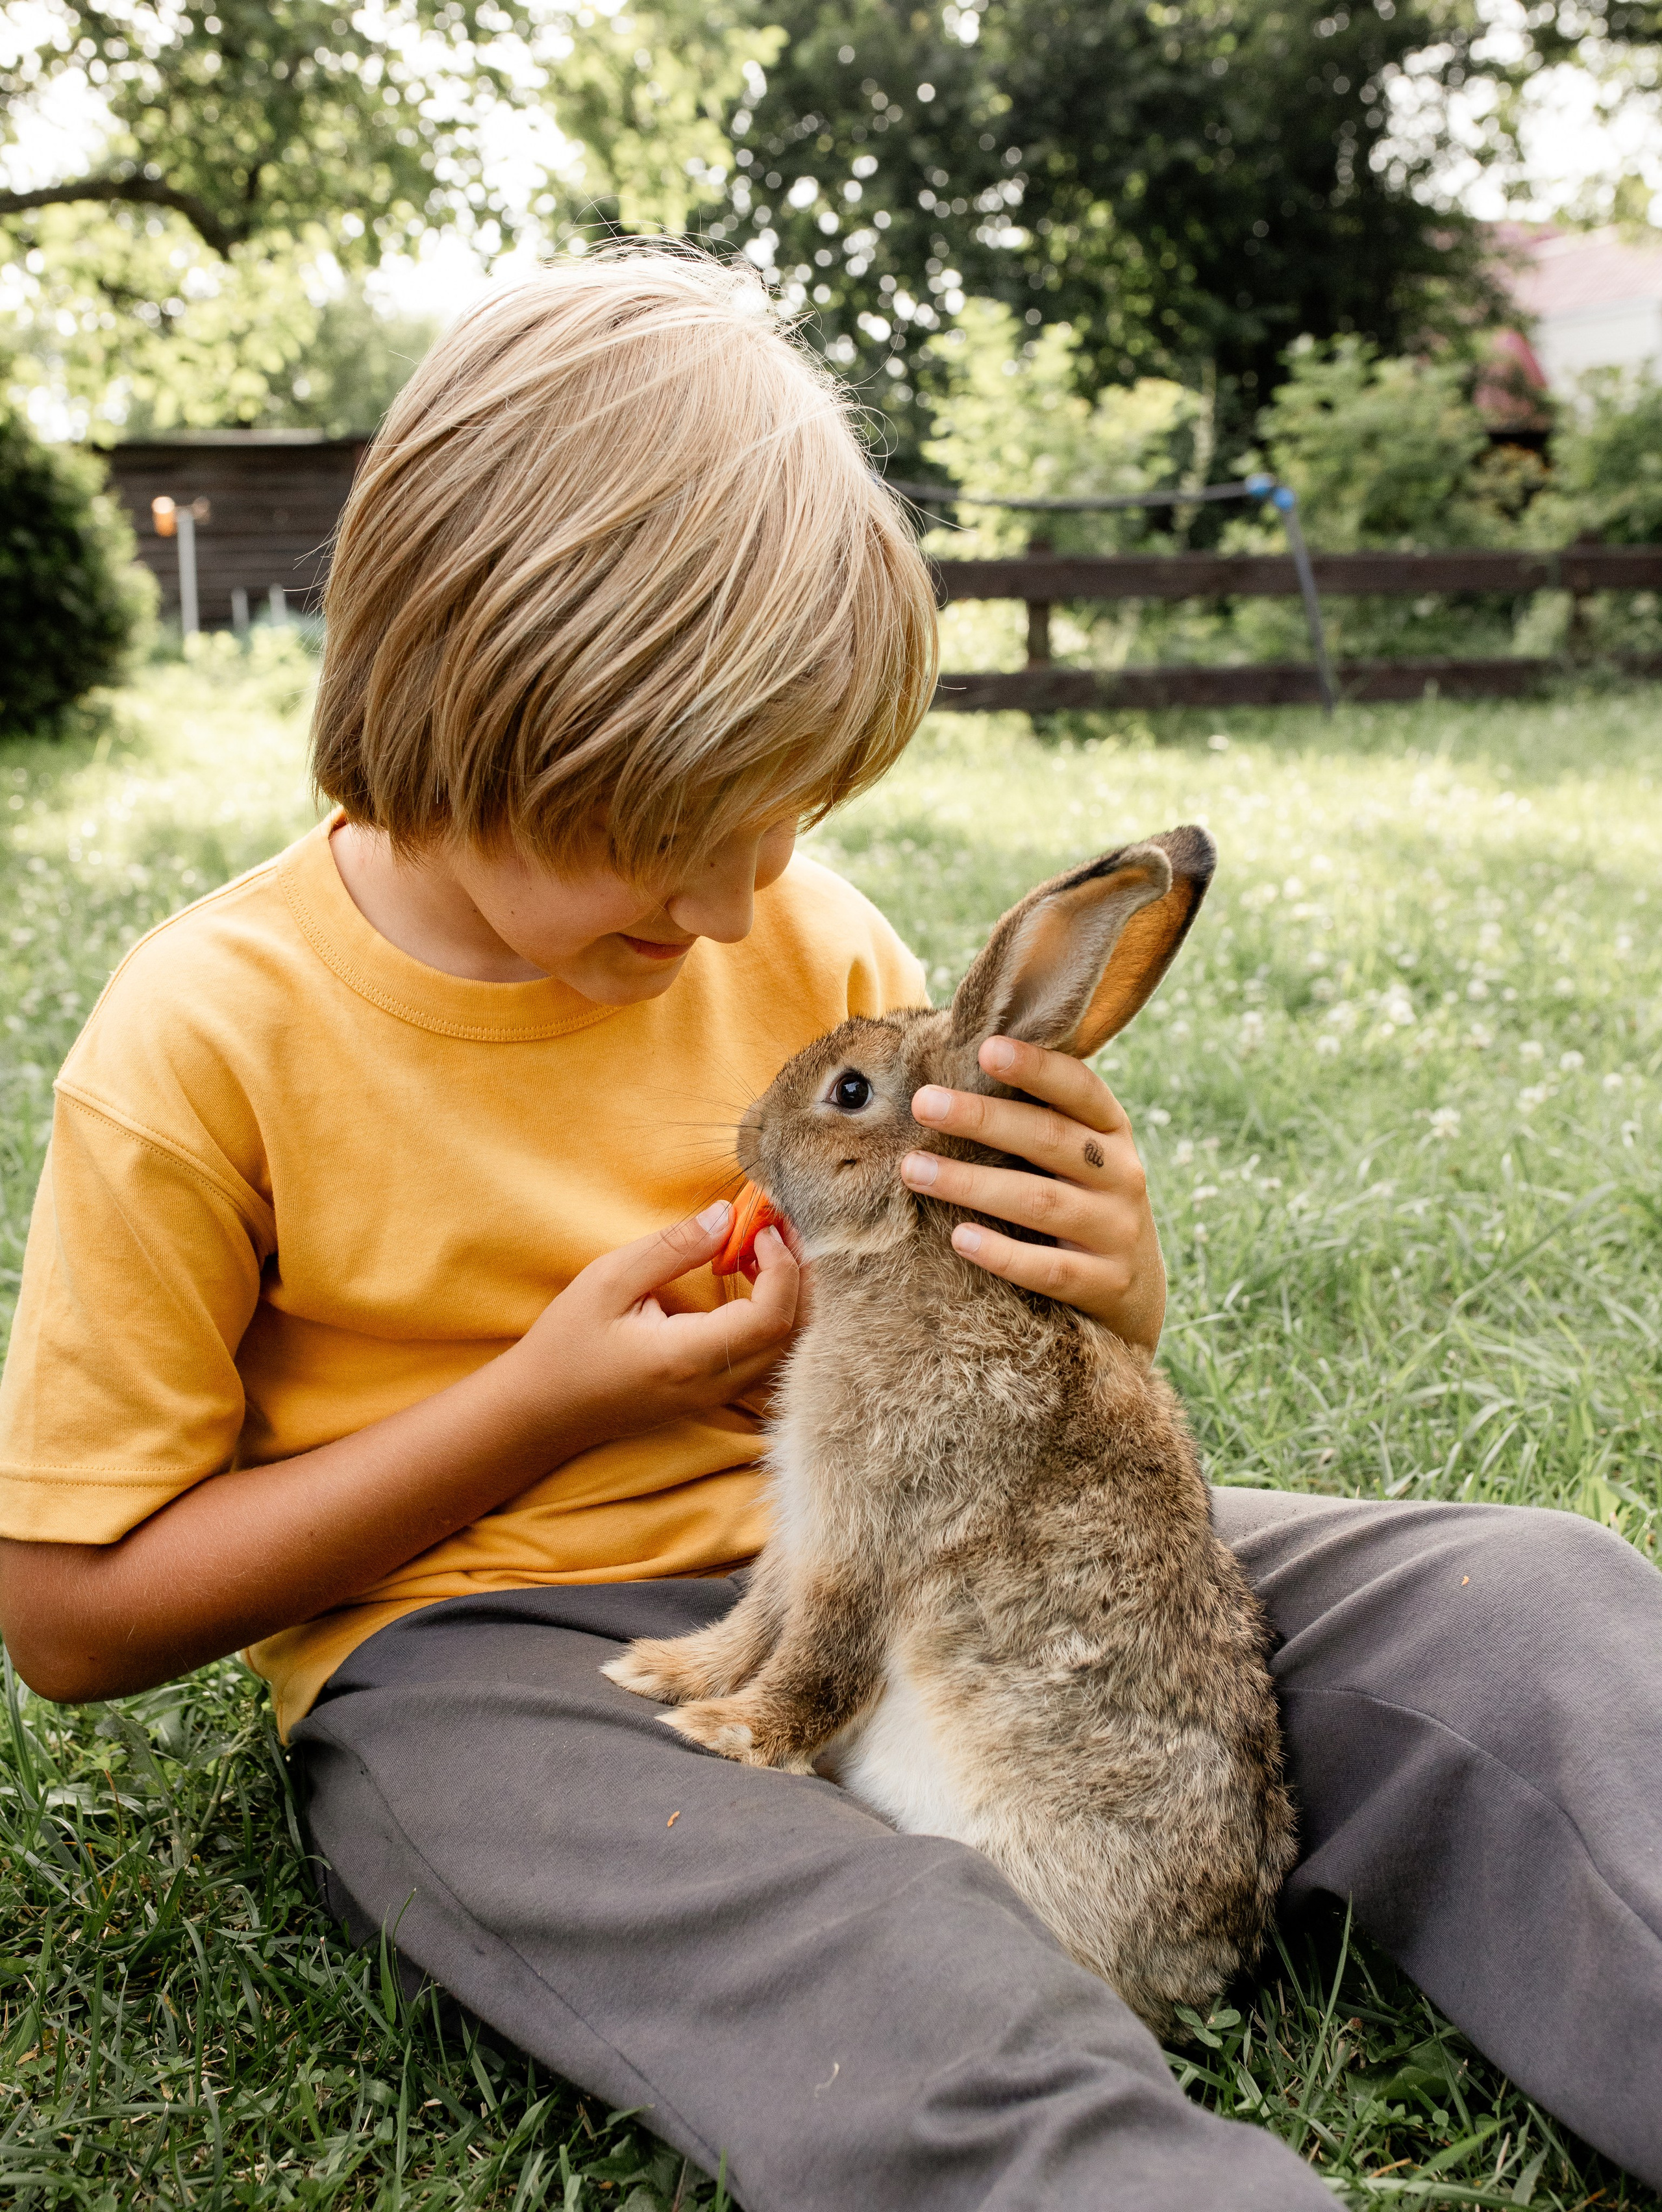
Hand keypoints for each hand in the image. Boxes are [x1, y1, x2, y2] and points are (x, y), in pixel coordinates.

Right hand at [508, 1203, 799, 1447]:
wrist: (541, 1409)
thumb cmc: (567, 1344)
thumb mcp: (608, 1281)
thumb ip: (672, 1248)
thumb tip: (727, 1215)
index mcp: (689, 1358)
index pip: (772, 1317)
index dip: (783, 1266)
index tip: (763, 1227)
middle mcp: (715, 1385)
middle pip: (795, 1334)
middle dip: (801, 1274)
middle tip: (781, 1226)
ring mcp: (719, 1397)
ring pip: (788, 1347)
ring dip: (790, 1293)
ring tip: (766, 1245)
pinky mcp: (715, 1395)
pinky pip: (769, 1355)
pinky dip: (775, 1313)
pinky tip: (750, 1278)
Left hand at [900, 1037, 1164, 1352]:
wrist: (1135, 1290)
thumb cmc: (1081, 1201)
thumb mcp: (1078, 1155)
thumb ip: (1036, 1118)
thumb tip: (950, 1075)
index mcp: (1112, 1132)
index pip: (1080, 1088)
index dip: (1037, 1067)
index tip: (986, 1048)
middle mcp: (1123, 1175)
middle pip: (1050, 1139)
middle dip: (983, 1118)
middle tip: (923, 1103)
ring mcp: (1117, 1231)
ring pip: (1041, 1203)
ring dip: (972, 1184)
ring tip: (913, 1170)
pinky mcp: (1105, 1284)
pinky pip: (1049, 1269)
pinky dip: (1003, 1253)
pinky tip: (960, 1237)